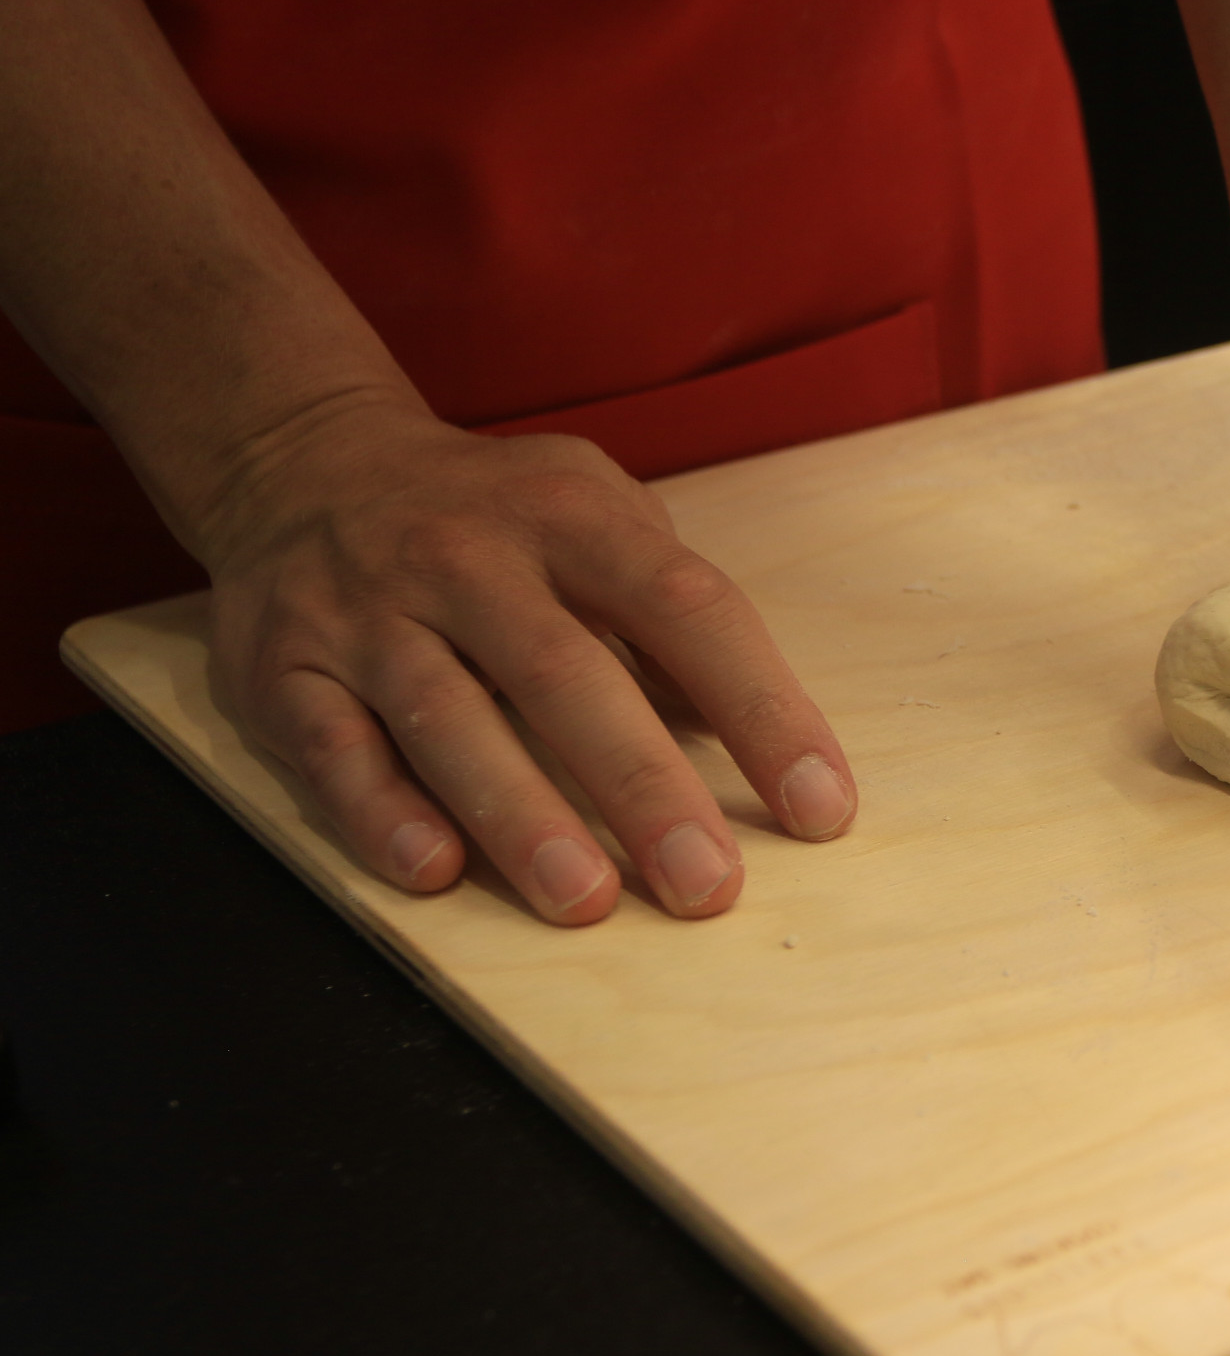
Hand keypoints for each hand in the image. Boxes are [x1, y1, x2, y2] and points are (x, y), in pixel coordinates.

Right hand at [195, 399, 855, 923]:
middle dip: (642, 787)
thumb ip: (671, 623)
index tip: (820, 807)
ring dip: (519, 815)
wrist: (303, 457)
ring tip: (585, 898)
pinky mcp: (283, 666)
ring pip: (447, 719)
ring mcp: (369, 610)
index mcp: (572, 516)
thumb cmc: (495, 517)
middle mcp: (469, 557)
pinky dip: (381, 812)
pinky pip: (333, 747)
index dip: (761, 709)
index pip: (687, 610)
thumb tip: (754, 741)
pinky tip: (436, 871)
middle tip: (706, 884)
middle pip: (566, 676)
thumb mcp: (596, 520)